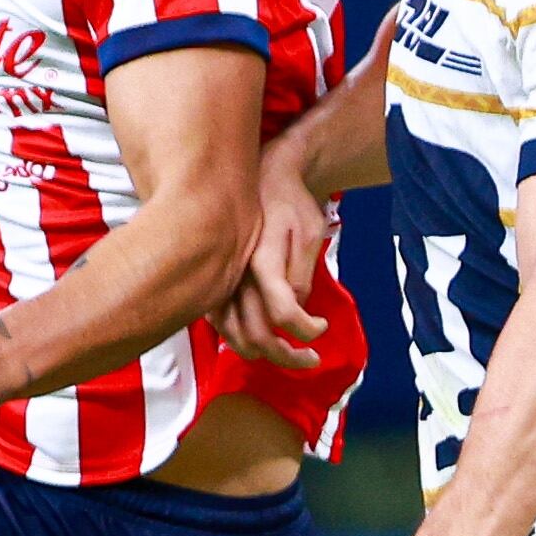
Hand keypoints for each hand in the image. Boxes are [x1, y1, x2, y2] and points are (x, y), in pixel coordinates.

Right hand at [211, 164, 330, 369]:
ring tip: (289, 355)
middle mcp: (234, 276)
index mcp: (260, 262)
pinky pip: (222, 325)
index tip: (323, 327)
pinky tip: (261, 340)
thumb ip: (301, 273)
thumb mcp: (310, 232)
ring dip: (263, 354)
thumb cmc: (290, 202)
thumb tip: (296, 308)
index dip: (307, 330)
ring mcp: (219, 281)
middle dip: (288, 356)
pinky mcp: (213, 284)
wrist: (261, 176)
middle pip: (256, 336)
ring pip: (234, 337)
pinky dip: (242, 340)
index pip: (282, 314)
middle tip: (313, 358)